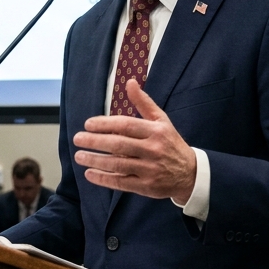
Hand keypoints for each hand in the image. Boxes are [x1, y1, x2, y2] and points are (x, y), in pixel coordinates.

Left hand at [72, 79, 196, 201]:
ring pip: (117, 165)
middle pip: (119, 145)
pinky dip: (104, 179)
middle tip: (77, 139)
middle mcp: (153, 150)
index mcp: (156, 131)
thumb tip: (130, 82)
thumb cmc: (170, 143)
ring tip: (79, 156)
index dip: (105, 124)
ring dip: (95, 160)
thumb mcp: (161, 120)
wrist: (190, 173)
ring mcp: (149, 169)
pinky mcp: (146, 186)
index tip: (88, 124)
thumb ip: (143, 102)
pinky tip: (90, 174)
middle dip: (95, 141)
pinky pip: (121, 183)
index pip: (126, 125)